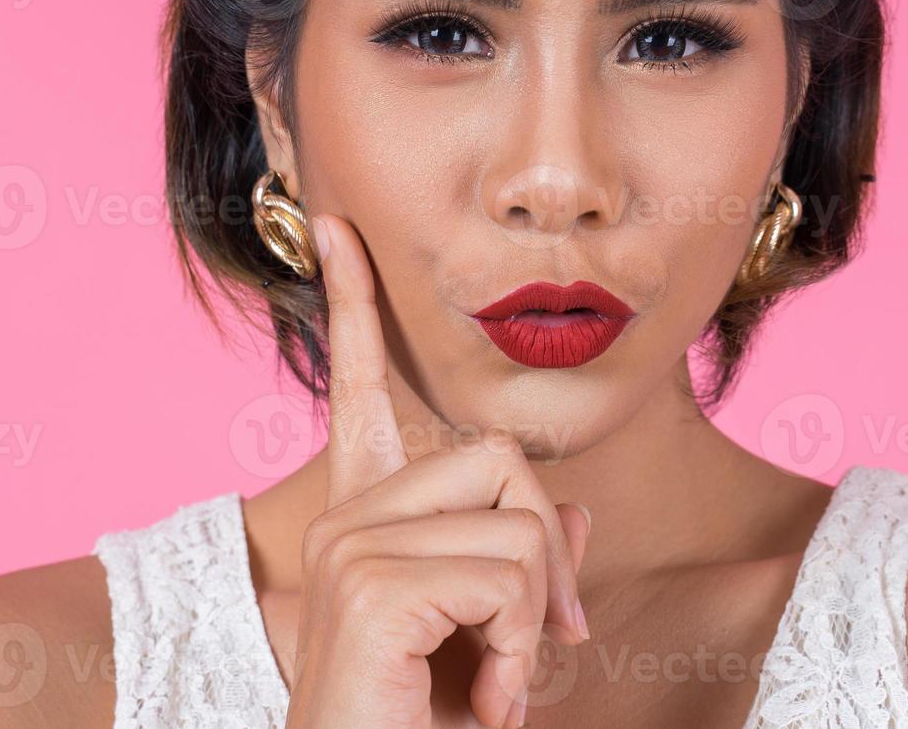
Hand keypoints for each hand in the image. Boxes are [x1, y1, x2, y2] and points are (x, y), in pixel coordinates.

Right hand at [284, 212, 591, 728]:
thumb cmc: (418, 725)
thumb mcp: (489, 639)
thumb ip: (520, 568)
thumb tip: (570, 515)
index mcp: (362, 521)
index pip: (358, 386)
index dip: (352, 303)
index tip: (337, 229)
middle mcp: (345, 520)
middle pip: (499, 458)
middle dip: (546, 558)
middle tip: (537, 649)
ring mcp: (351, 547)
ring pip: (518, 521)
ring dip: (534, 620)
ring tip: (495, 686)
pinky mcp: (373, 586)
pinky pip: (511, 573)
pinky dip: (523, 647)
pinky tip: (482, 701)